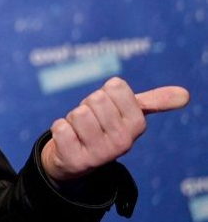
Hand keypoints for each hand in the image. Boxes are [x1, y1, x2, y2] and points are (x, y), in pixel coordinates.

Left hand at [41, 77, 188, 182]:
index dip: (105, 93)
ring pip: (79, 113)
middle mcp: (123, 142)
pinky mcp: (76, 160)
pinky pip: (61, 127)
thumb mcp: (129, 114)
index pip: (115, 86)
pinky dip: (60, 129)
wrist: (75, 159)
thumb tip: (185, 94)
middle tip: (90, 121)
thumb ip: (154, 102)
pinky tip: (68, 141)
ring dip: (72, 118)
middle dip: (87, 106)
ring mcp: (100, 154)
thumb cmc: (102, 127)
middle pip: (95, 99)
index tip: (105, 109)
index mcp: (137, 125)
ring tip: (80, 131)